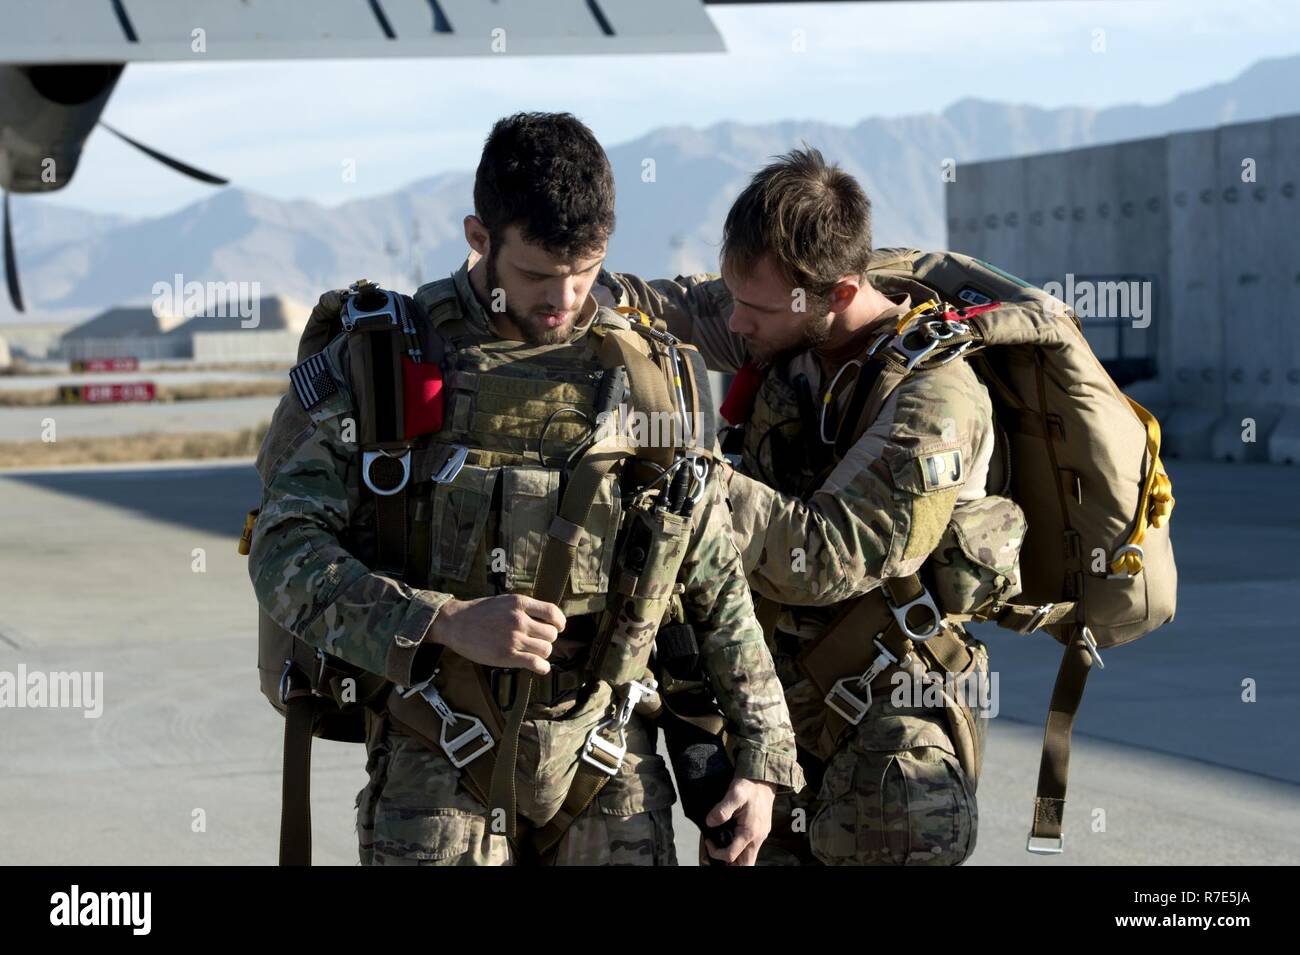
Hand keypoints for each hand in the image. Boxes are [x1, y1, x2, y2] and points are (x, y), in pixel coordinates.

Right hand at [428, 595, 564, 674]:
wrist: (455, 624)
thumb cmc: (479, 612)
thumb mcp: (504, 601)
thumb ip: (524, 608)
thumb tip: (546, 619)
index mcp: (519, 603)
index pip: (552, 612)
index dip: (559, 621)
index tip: (558, 626)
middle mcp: (519, 620)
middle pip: (551, 633)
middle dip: (548, 639)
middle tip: (539, 641)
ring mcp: (513, 638)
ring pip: (546, 649)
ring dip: (543, 652)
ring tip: (534, 652)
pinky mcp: (507, 656)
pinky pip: (536, 664)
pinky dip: (542, 667)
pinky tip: (539, 666)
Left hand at [702, 777, 776, 865]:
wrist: (764, 779)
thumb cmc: (749, 786)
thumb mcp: (734, 793)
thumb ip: (722, 810)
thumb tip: (709, 822)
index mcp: (749, 832)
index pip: (731, 855)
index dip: (716, 853)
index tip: (708, 841)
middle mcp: (757, 838)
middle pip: (744, 864)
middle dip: (729, 864)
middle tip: (716, 855)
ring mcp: (760, 836)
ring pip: (748, 859)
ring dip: (735, 860)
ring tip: (721, 852)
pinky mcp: (760, 832)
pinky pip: (751, 849)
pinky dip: (740, 852)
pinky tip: (730, 844)